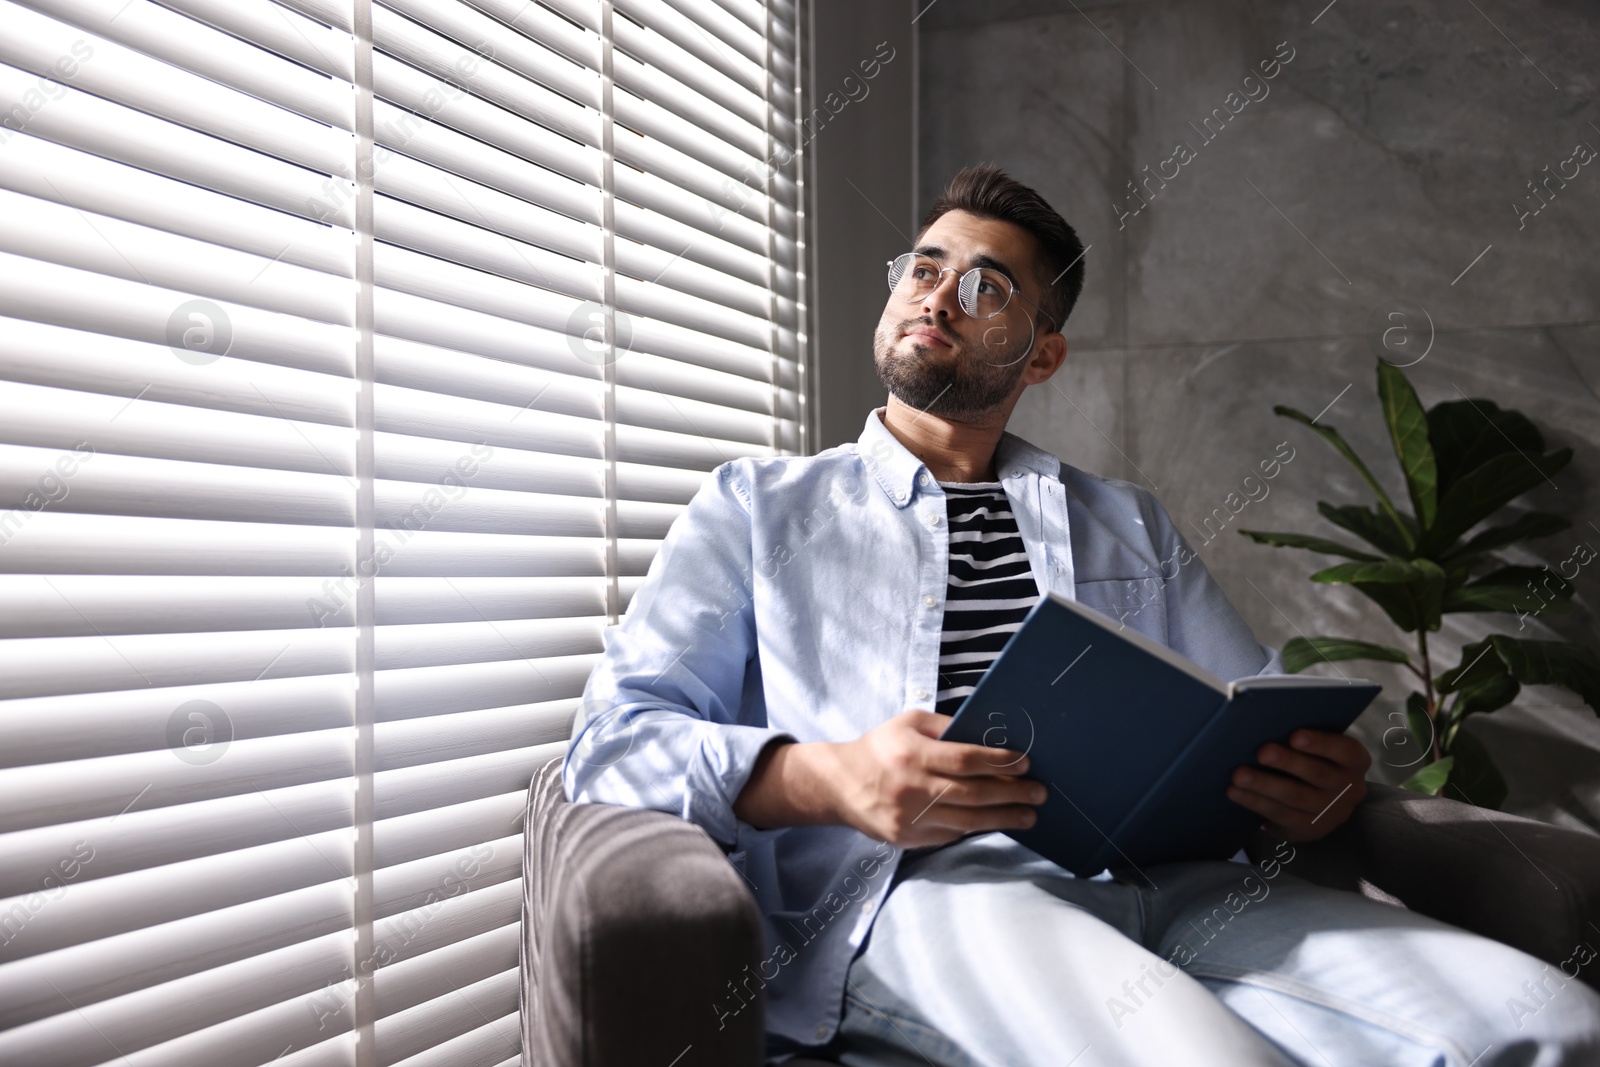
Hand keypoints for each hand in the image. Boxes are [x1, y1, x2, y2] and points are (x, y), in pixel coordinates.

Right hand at [827, 710, 1045, 847]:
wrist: (839, 785)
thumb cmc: (879, 748)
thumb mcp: (908, 723)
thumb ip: (946, 727)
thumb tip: (987, 737)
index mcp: (913, 754)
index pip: (966, 760)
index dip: (1000, 763)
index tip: (1025, 764)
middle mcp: (912, 788)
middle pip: (973, 793)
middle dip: (1012, 793)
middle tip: (1039, 793)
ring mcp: (910, 818)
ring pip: (967, 821)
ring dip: (1003, 818)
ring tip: (1029, 816)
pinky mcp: (908, 839)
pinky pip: (951, 835)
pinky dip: (976, 828)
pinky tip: (995, 822)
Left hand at [1228, 729, 1370, 841]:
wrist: (1324, 799)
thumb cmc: (1315, 759)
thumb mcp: (1319, 747)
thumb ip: (1304, 737)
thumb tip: (1267, 723)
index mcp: (1356, 761)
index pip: (1345, 751)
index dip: (1321, 744)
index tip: (1295, 735)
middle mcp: (1350, 788)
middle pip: (1318, 774)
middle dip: (1287, 763)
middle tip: (1261, 752)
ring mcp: (1332, 812)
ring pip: (1296, 798)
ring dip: (1264, 785)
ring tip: (1239, 775)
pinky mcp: (1310, 829)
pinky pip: (1281, 816)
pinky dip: (1256, 802)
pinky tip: (1235, 792)